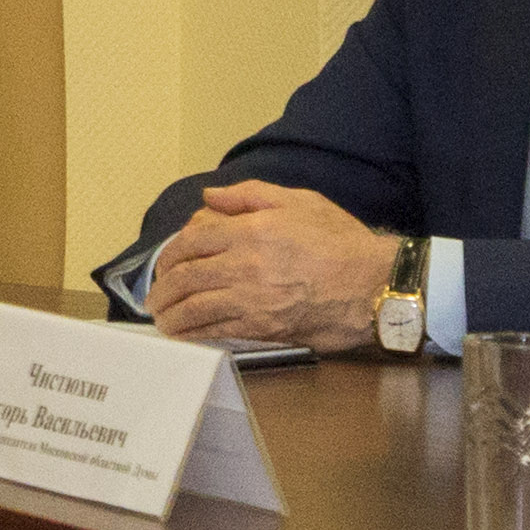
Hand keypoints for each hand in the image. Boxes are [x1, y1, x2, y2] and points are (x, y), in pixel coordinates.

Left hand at [141, 180, 395, 351]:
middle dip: (163, 287)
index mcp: (251, 230)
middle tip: (154, 295)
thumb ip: (249, 195)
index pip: (193, 241)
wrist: (375, 285)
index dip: (171, 253)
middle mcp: (245, 264)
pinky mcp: (263, 327)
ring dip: (171, 313)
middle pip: (186, 276)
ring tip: (161, 318)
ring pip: (195, 306)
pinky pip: (217, 330)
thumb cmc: (341, 241)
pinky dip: (194, 332)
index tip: (164, 264)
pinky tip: (183, 334)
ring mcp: (252, 298)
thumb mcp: (299, 201)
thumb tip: (209, 196)